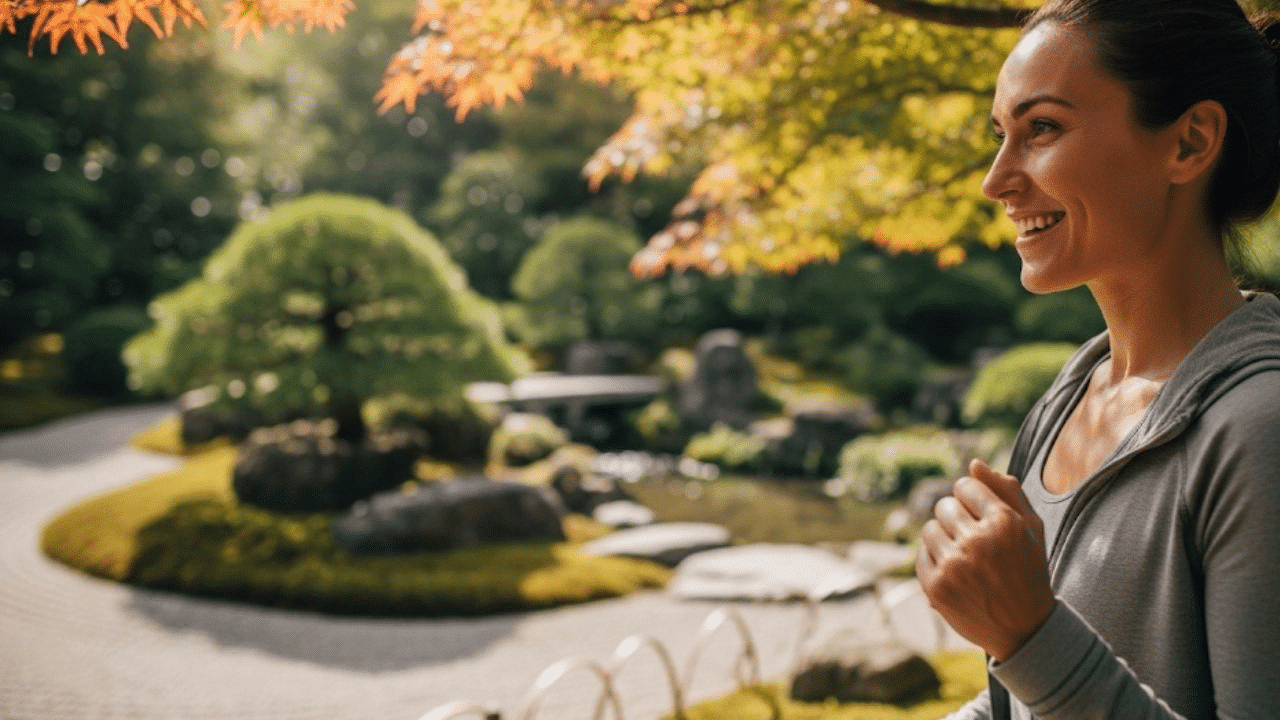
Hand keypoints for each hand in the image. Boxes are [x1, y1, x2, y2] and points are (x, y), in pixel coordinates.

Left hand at [916, 459, 1056, 661]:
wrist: (1025, 628)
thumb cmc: (1028, 570)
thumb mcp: (1031, 528)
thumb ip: (1006, 490)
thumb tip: (973, 464)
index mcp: (1004, 523)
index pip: (964, 485)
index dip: (972, 499)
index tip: (982, 517)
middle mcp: (977, 542)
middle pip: (943, 505)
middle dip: (957, 518)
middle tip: (976, 540)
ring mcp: (954, 566)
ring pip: (929, 528)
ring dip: (944, 538)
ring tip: (966, 557)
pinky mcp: (936, 588)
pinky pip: (921, 554)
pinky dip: (935, 560)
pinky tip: (956, 573)